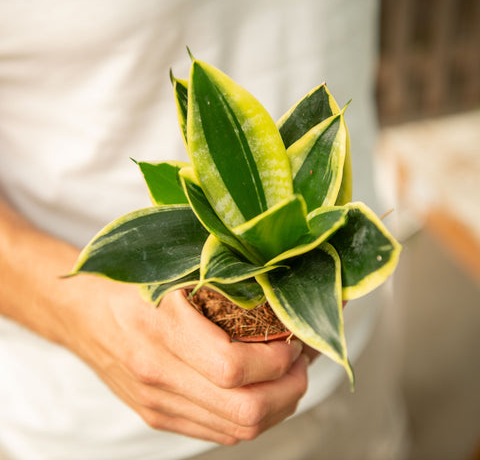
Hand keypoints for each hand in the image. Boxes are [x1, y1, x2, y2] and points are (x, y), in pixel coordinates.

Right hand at [66, 278, 308, 444]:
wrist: (83, 314)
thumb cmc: (131, 284)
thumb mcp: (172, 269)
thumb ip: (220, 280)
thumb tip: (277, 289)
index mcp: (161, 331)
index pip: (233, 367)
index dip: (276, 359)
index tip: (292, 340)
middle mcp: (158, 376)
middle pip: (244, 410)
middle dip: (289, 390)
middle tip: (301, 363)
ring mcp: (158, 403)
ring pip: (236, 430)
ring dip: (277, 407)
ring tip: (289, 377)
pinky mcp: (158, 417)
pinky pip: (217, 433)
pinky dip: (251, 418)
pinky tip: (262, 392)